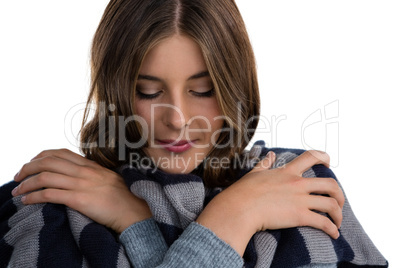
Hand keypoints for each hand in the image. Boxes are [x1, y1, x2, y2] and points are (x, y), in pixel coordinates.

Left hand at [12, 149, 151, 232]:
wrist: (133, 211)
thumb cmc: (122, 197)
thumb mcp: (108, 177)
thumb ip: (92, 173)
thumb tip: (77, 174)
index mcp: (90, 165)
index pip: (60, 153)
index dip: (40, 156)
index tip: (31, 164)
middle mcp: (85, 171)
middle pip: (48, 161)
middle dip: (27, 167)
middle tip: (18, 176)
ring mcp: (82, 184)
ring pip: (45, 176)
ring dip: (26, 184)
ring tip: (17, 191)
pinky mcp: (80, 200)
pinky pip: (50, 194)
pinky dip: (34, 197)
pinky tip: (27, 201)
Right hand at [196, 150, 344, 255]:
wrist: (240, 208)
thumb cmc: (244, 192)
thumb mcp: (255, 173)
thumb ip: (265, 163)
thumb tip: (270, 154)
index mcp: (288, 172)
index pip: (311, 157)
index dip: (324, 157)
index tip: (329, 163)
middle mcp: (297, 184)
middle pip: (330, 184)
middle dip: (339, 194)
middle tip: (338, 202)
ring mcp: (300, 200)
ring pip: (332, 204)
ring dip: (339, 214)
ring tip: (337, 222)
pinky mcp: (300, 216)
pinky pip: (324, 223)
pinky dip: (333, 229)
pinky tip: (334, 234)